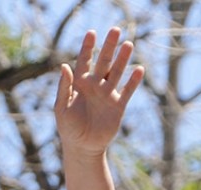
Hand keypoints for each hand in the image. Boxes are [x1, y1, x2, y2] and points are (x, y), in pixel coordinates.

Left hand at [55, 27, 143, 156]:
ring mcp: (107, 95)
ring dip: (123, 59)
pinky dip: (133, 81)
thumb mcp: (61, 108)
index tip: (92, 33)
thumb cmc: (68, 128)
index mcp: (80, 85)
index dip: (88, 47)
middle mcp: (95, 86)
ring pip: (117, 73)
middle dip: (109, 47)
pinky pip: (127, 91)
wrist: (82, 148)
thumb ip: (64, 87)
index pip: (84, 61)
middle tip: (115, 30)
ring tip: (128, 44)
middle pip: (104, 62)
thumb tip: (65, 66)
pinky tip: (139, 69)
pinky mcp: (118, 106)